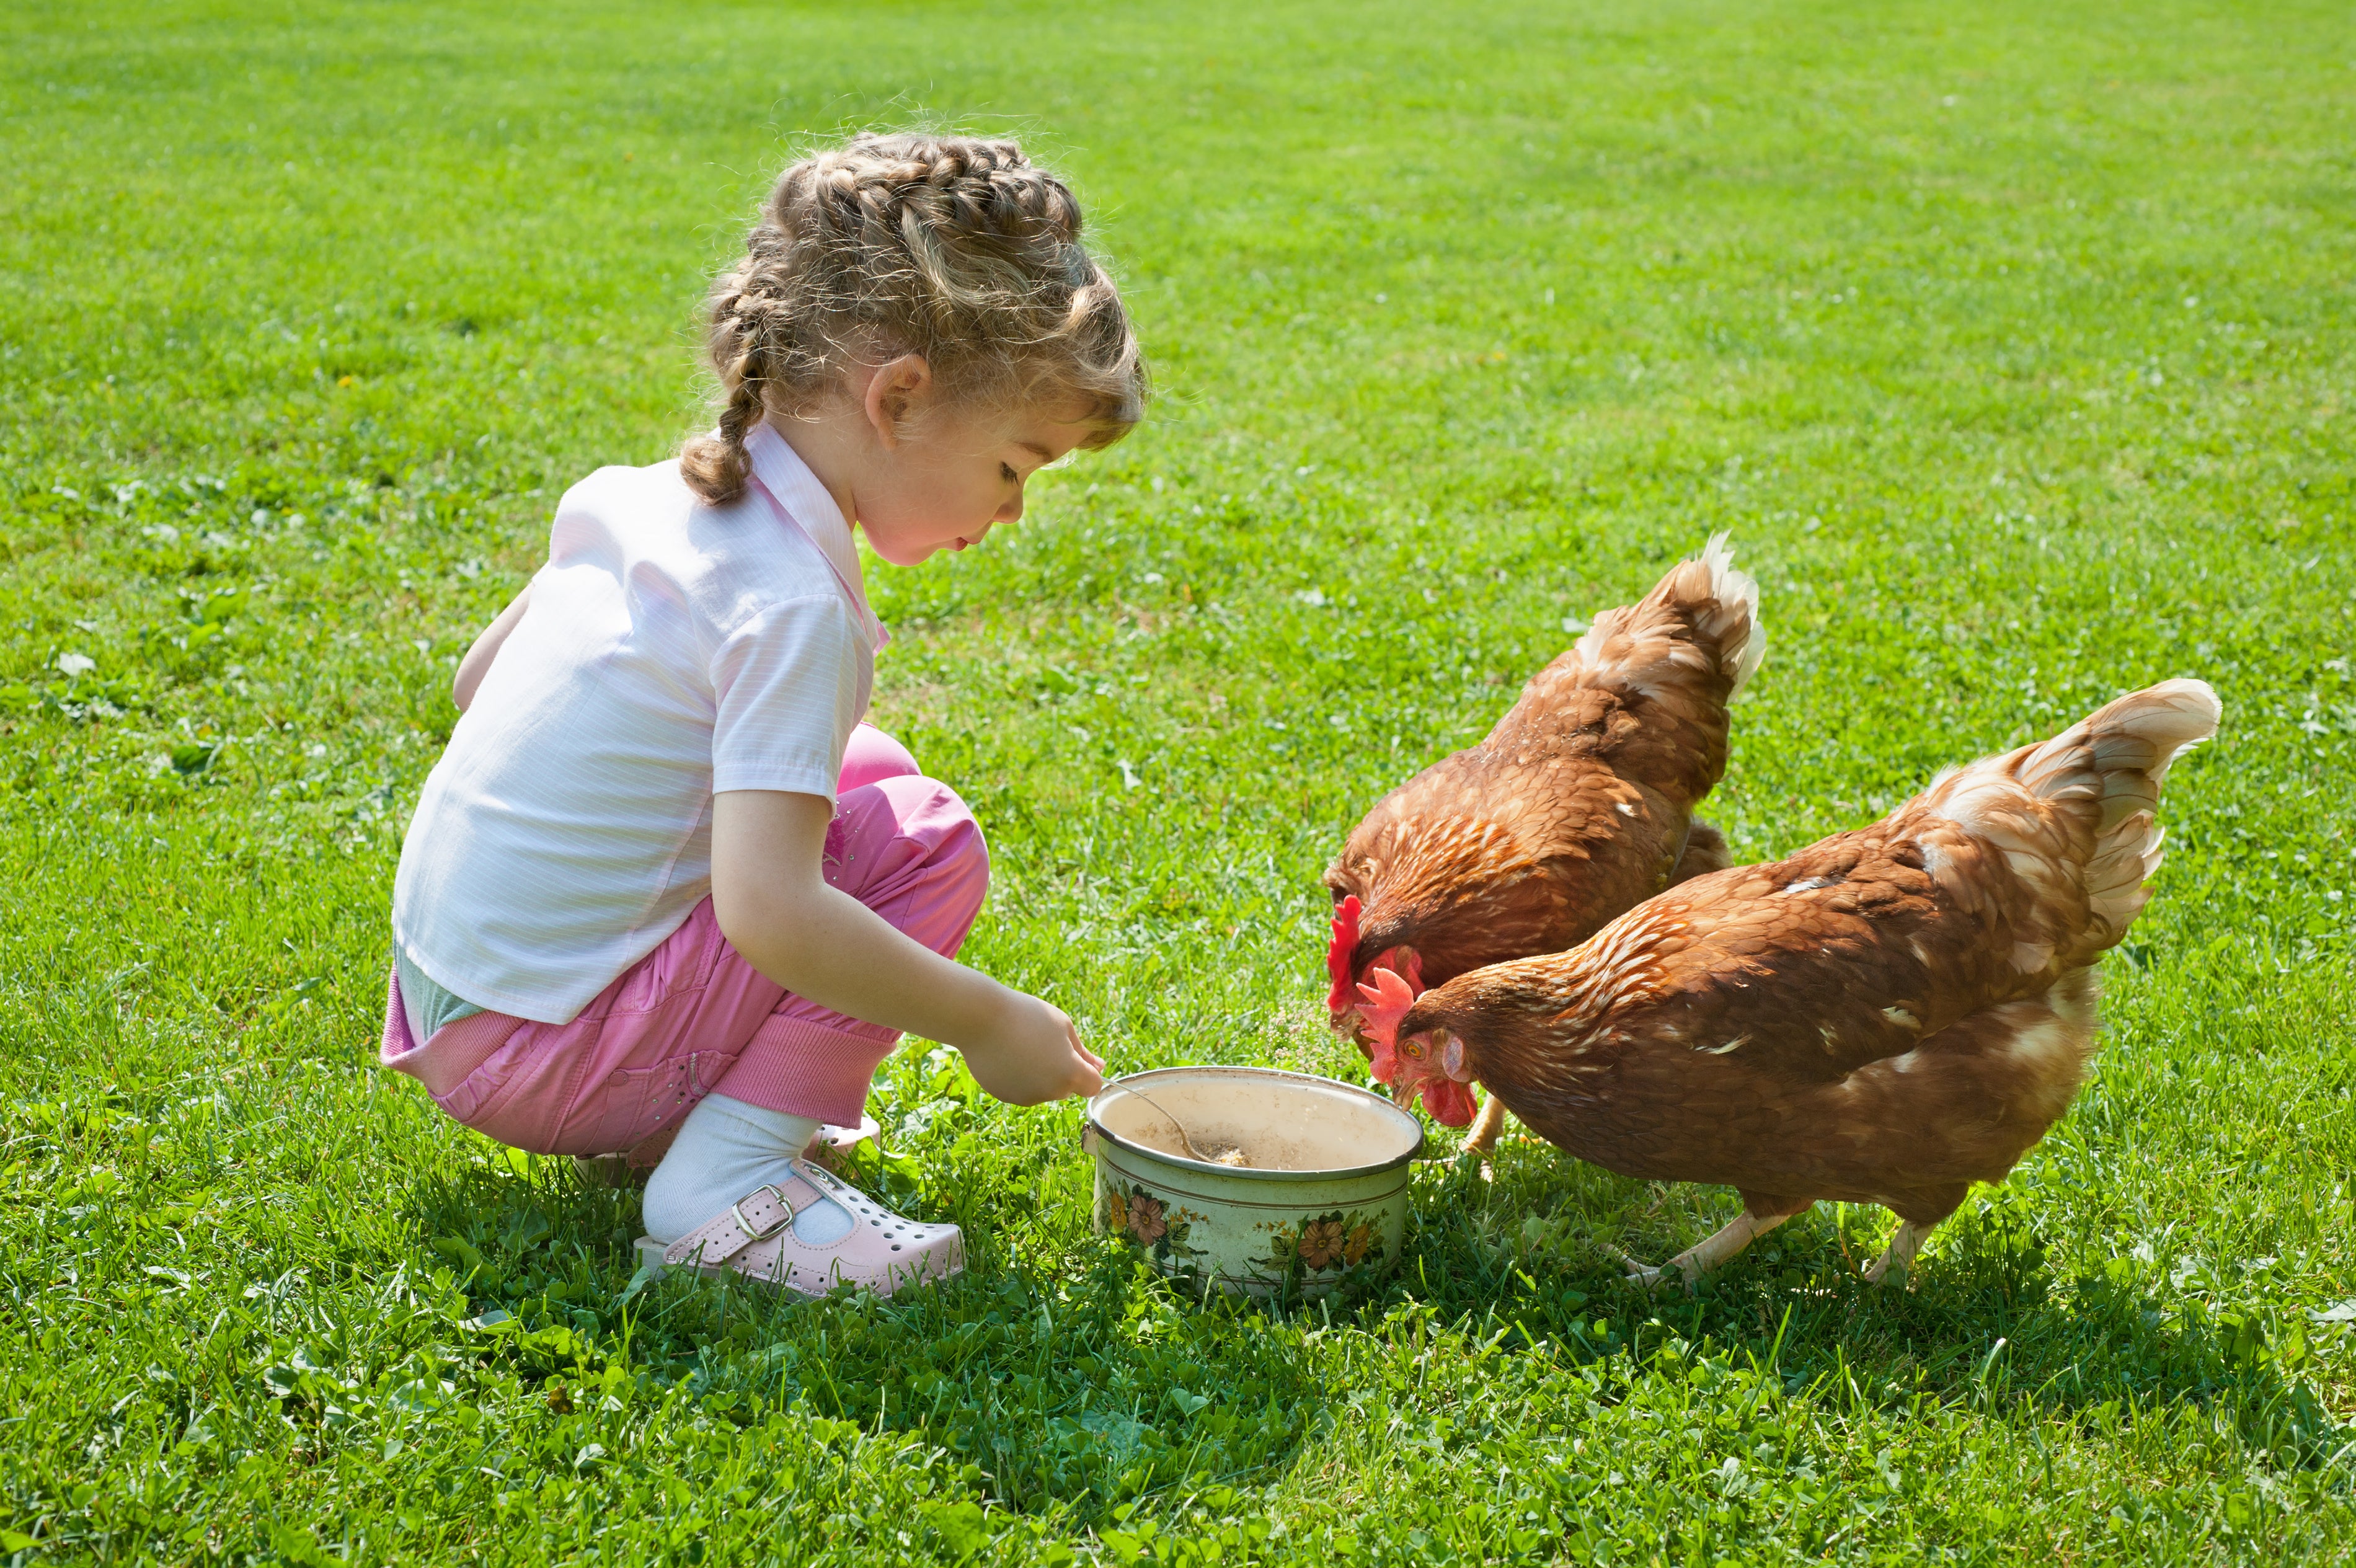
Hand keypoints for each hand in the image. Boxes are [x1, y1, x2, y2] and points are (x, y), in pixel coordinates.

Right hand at [959, 991, 1104, 1105]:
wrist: (980, 1019)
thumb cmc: (1027, 1016)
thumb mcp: (1063, 1026)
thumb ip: (1083, 1052)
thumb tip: (1099, 1067)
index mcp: (1070, 1073)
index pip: (1093, 1087)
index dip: (1089, 1072)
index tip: (1077, 1057)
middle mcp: (1050, 1092)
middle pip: (1067, 1088)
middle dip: (1062, 1071)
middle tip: (1044, 1043)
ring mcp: (1026, 1097)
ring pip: (1043, 1090)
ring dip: (1040, 1075)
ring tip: (1022, 1046)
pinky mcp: (1005, 1096)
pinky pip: (1021, 1089)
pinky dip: (1019, 1078)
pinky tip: (1007, 1055)